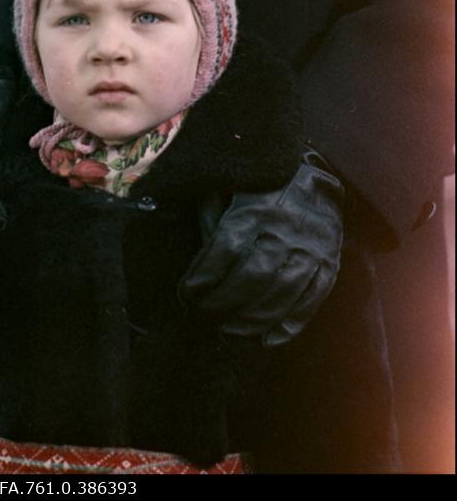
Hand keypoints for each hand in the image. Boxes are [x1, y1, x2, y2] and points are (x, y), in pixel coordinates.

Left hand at [178, 148, 343, 346]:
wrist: (310, 175)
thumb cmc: (255, 187)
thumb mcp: (224, 190)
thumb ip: (212, 222)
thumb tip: (199, 267)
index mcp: (254, 209)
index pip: (225, 248)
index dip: (204, 276)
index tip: (187, 294)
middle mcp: (284, 229)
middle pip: (252, 276)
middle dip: (223, 303)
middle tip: (203, 317)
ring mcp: (310, 248)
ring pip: (281, 292)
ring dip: (252, 319)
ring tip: (228, 331)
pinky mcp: (329, 262)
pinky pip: (312, 298)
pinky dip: (290, 324)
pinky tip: (268, 339)